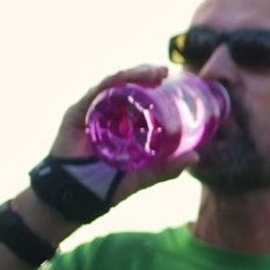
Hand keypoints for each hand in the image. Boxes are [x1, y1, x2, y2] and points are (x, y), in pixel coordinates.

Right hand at [49, 65, 199, 205]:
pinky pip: (96, 92)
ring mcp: (93, 111)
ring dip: (134, 74)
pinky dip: (112, 82)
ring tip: (154, 72)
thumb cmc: (105, 186)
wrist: (74, 196)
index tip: (175, 82)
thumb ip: (166, 168)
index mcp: (123, 124)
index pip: (140, 99)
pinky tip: (126, 77)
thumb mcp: (142, 176)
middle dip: (147, 75)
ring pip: (114, 84)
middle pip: (129, 87)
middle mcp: (108, 114)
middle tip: (165, 72)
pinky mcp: (77, 112)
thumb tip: (195, 157)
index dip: (156, 88)